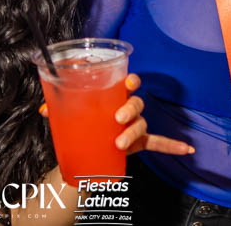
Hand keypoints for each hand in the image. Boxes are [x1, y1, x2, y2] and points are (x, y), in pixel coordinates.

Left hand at [38, 74, 193, 156]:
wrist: (83, 144)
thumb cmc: (80, 118)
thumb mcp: (68, 110)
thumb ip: (57, 106)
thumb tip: (44, 109)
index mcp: (113, 93)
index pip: (127, 82)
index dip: (131, 81)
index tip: (128, 84)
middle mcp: (127, 106)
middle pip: (136, 103)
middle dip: (129, 109)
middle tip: (117, 119)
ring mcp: (134, 124)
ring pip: (141, 124)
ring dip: (133, 132)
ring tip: (120, 144)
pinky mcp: (137, 142)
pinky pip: (157, 142)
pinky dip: (171, 145)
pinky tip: (187, 149)